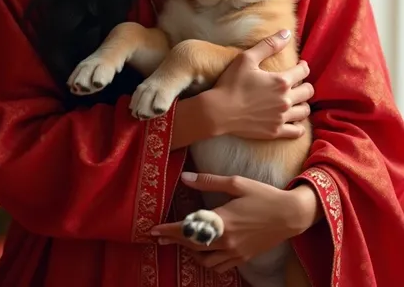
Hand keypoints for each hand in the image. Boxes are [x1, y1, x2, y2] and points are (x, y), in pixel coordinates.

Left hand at [152, 172, 317, 273]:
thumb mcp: (236, 183)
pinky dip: (207, 261)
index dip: (168, 230)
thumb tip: (185, 178)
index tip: (153, 230)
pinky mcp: (243, 258)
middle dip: (173, 240)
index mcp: (222, 221)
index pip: (187, 229)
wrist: (290, 215)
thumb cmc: (263, 195)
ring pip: (203, 260)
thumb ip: (208, 181)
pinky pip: (219, 266)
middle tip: (159, 236)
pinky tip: (204, 252)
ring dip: (189, 252)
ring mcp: (235, 252)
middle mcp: (226, 241)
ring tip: (182, 242)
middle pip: (192, 245)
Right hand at [206, 30, 312, 139]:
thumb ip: (268, 45)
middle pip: (308, 92)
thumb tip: (287, 33)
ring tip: (297, 100)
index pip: (303, 72)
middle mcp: (286, 100)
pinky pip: (297, 132)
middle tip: (298, 83)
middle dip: (305, 85)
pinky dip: (299, 126)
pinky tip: (294, 121)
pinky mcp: (275, 132)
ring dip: (303, 104)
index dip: (303, 67)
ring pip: (304, 111)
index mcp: (281, 81)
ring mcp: (281, 117)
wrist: (219, 112)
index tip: (300, 66)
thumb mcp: (247, 58)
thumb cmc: (231, 83)